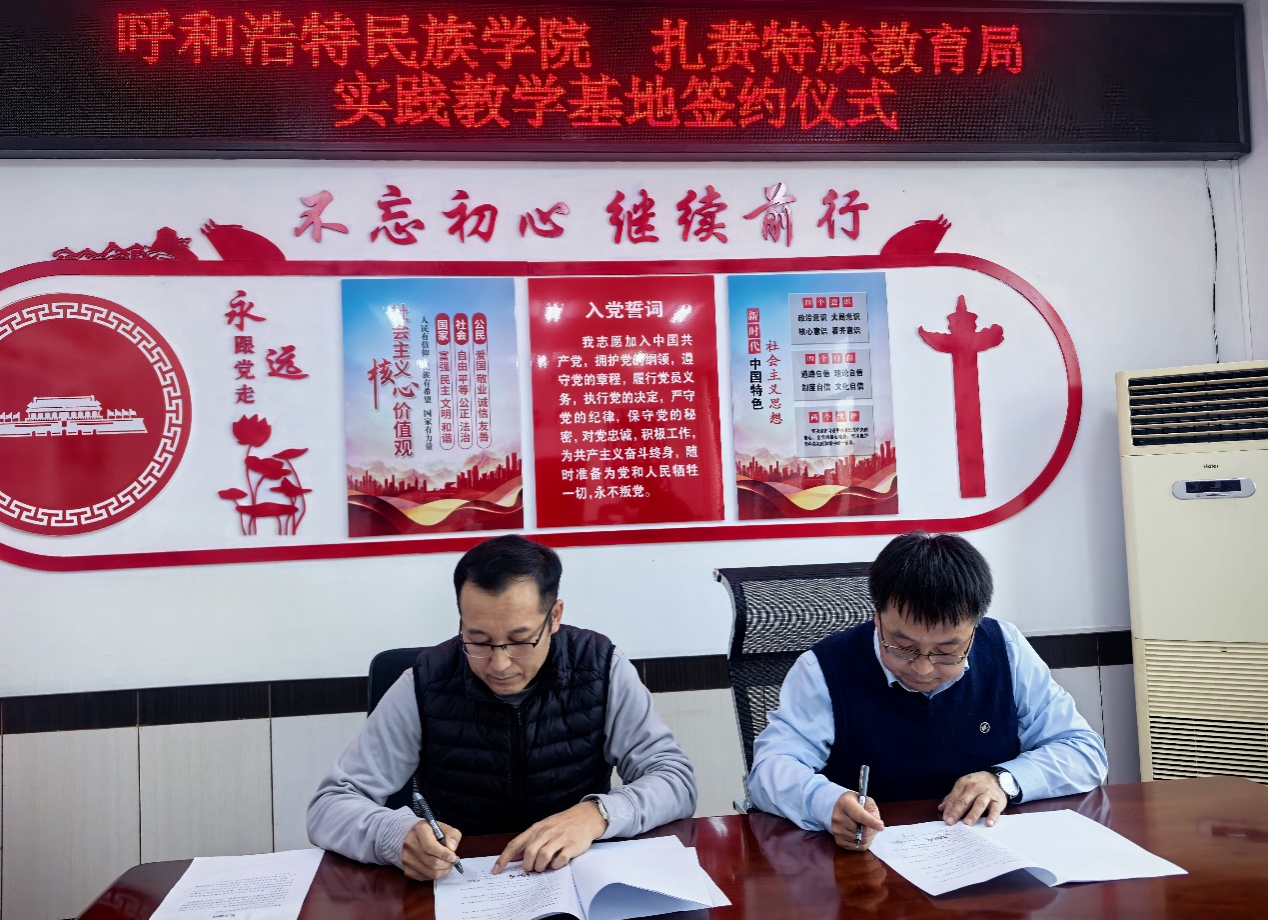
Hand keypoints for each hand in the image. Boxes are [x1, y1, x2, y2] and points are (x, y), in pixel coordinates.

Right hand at [402, 820, 462, 880]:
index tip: (454, 857)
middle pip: (431, 862)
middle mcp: (410, 844)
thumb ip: (452, 835)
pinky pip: (424, 878)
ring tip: (447, 865)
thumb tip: (452, 848)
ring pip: (429, 873)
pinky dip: (434, 875)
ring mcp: (406, 859)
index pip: (430, 847)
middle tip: (453, 862)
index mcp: (420, 830)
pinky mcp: (406, 870)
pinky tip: (438, 868)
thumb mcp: (444, 827)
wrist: (412, 836)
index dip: (444, 854)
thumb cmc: (431, 831)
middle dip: (446, 865)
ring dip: (442, 871)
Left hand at [492, 801, 607, 873]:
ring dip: (540, 867)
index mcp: (536, 829)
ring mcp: (559, 839)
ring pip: (543, 856)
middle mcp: (546, 833)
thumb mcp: (543, 828)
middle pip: (529, 852)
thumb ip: (530, 841)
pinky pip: (560, 860)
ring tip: (542, 868)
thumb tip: (514, 857)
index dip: (504, 858)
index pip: (515, 844)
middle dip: (527, 865)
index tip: (496, 871)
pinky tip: (556, 864)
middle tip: (530, 869)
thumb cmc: (561, 824)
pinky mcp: (571, 846)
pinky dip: (555, 866)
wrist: (585, 817)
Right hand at [830, 791, 883, 851]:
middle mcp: (838, 817)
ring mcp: (837, 830)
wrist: (841, 809)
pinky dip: (864, 843)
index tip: (881, 827)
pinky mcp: (838, 841)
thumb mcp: (865, 799)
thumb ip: (872, 809)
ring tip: (868, 829)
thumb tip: (878, 824)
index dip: (871, 822)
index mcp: (845, 803)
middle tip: (876, 826)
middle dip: (873, 830)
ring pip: (861, 840)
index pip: (859, 815)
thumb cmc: (855, 803)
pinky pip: (858, 847)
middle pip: (862, 830)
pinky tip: (862, 835)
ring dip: (869, 837)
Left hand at [939, 771, 1007, 826]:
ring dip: (973, 814)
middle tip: (950, 822)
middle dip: (956, 811)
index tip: (945, 818)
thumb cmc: (977, 784)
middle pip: (964, 800)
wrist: (997, 778)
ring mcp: (987, 794)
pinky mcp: (998, 800)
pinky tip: (989, 823)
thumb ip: (952, 797)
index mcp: (964, 784)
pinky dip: (992, 816)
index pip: (954, 797)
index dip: (949, 808)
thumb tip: (941, 808)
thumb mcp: (963, 786)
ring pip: (979, 804)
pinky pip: (995, 809)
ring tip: (967, 823)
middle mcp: (975, 788)